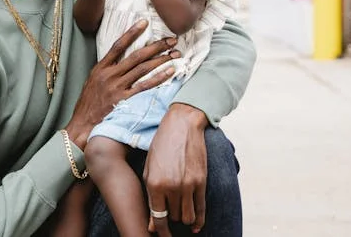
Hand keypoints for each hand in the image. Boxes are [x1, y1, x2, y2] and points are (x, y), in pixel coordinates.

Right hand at [65, 20, 180, 148]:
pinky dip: (158, 78)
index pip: (118, 45)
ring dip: (161, 59)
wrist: (82, 125)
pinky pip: (145, 87)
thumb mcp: (92, 82)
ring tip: (175, 53)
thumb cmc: (88, 104)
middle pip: (136, 56)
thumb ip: (106, 70)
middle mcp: (109, 75)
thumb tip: (119, 59)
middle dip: (156, 46)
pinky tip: (170, 71)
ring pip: (143, 69)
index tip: (145, 22)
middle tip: (172, 39)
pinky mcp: (124, 101)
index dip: (132, 32)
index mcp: (100, 68)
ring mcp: (117, 88)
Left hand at [144, 103, 207, 235]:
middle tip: (170, 214)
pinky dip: (199, 221)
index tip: (161, 234)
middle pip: (174, 218)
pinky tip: (195, 225)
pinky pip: (201, 210)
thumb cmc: (161, 146)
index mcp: (155, 184)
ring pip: (188, 217)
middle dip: (171, 219)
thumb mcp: (149, 169)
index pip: (157, 218)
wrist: (182, 125)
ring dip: (184, 219)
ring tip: (180, 213)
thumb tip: (152, 224)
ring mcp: (188, 185)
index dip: (159, 230)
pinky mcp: (201, 181)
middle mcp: (171, 186)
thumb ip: (151, 197)